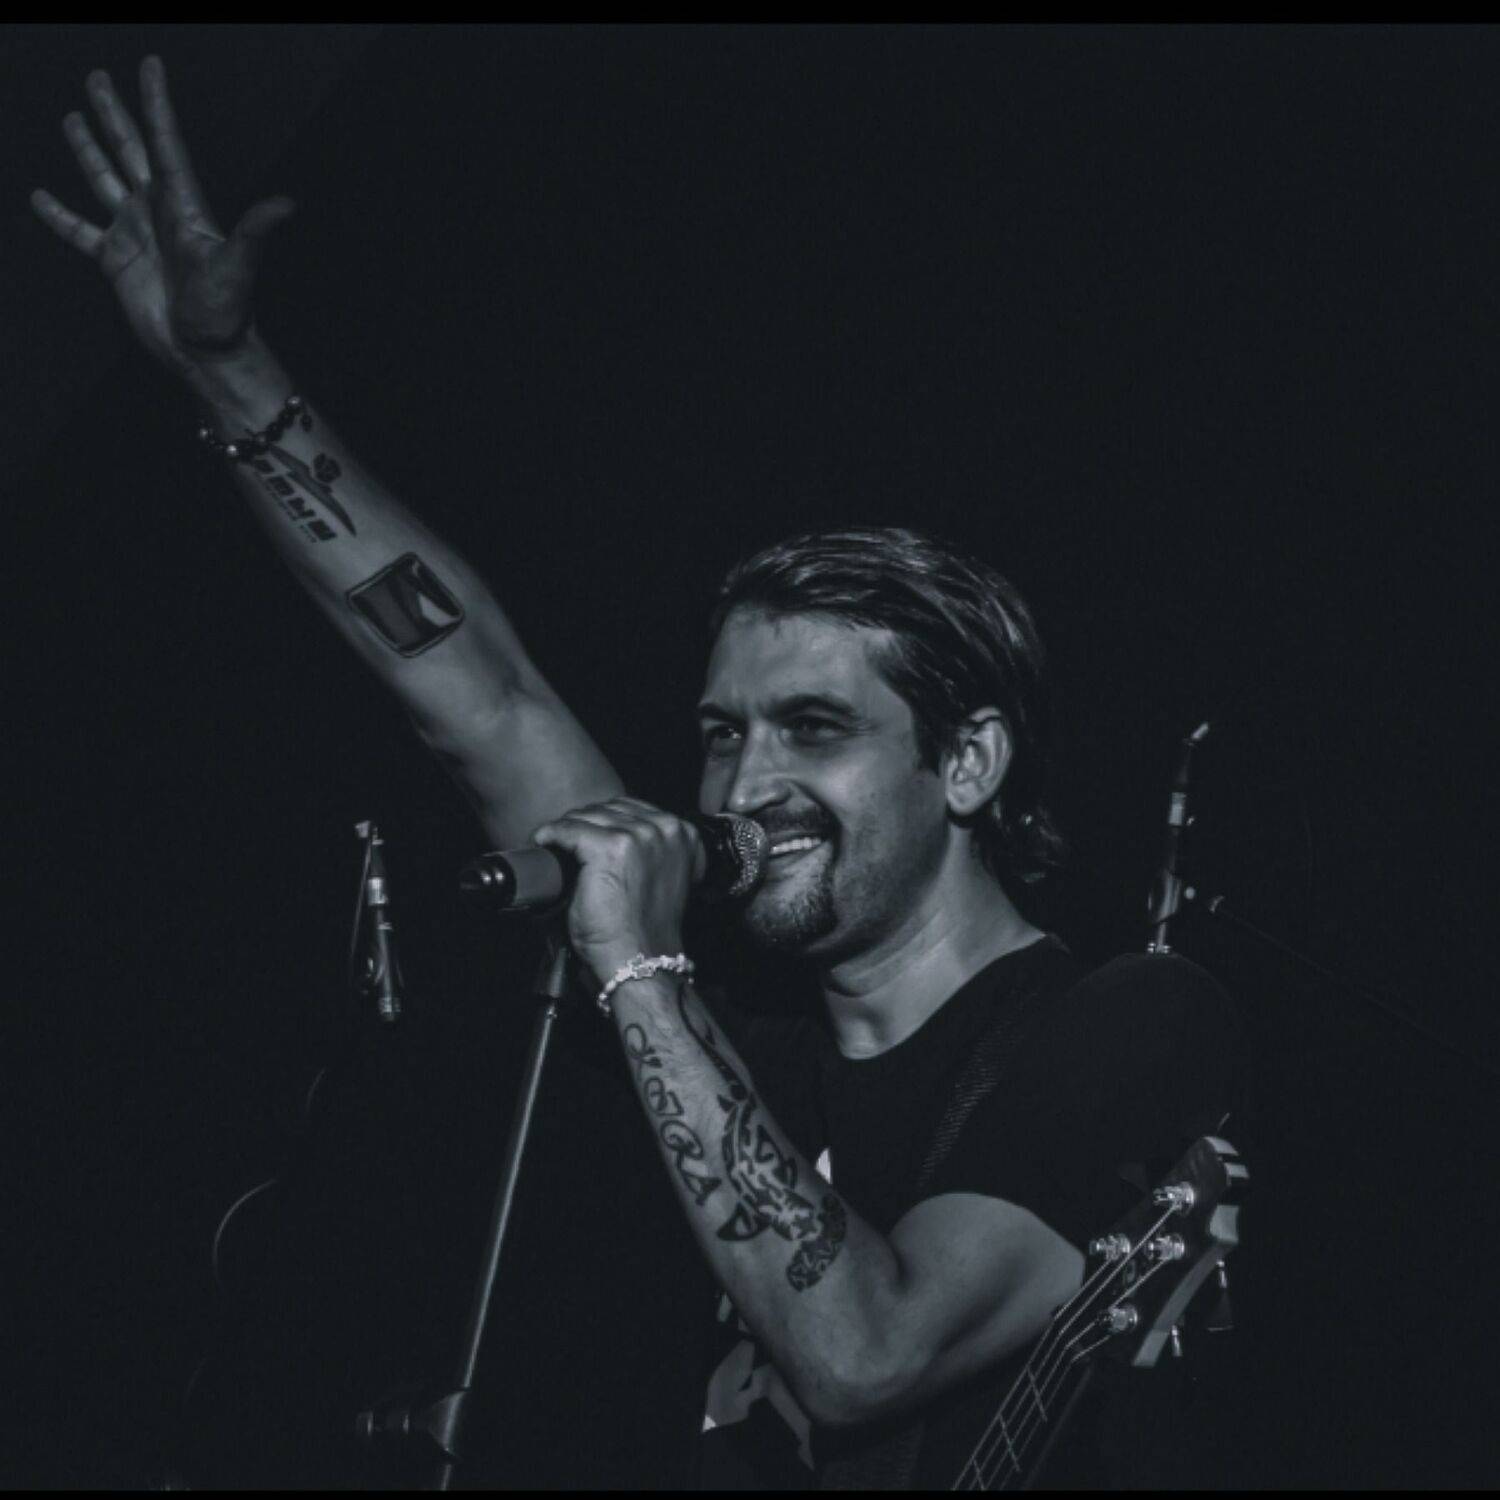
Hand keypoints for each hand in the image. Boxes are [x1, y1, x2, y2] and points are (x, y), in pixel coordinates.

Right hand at [30, 56, 294, 376]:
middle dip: (114, 113)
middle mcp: (157, 211)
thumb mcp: (238, 267)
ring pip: (103, 179)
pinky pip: (80, 230)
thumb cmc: (224, 312)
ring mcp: (134, 233)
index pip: (165, 142)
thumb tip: (288, 203)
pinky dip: (60, 216)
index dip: (157, 104)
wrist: (203, 352)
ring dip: (88, 149)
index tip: (151, 66)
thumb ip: (255, 232)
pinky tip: (41, 197)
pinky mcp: (114, 260)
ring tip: (72, 117)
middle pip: (130, 149)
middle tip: (98, 78)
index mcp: (182, 204)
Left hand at [530, 797, 696, 987]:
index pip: (632, 808)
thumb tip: (609, 835)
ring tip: (555, 847)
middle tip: (566, 845)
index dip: (604, 821)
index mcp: (684, 834)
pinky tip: (545, 844)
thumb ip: (648, 851)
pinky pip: (568, 829)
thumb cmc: (646, 929)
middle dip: (584, 824)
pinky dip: (551, 836)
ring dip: (567, 830)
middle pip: (609, 808)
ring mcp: (639, 836)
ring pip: (587, 817)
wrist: (640, 961)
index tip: (586, 836)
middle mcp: (665, 829)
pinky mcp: (609, 848)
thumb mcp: (659, 877)